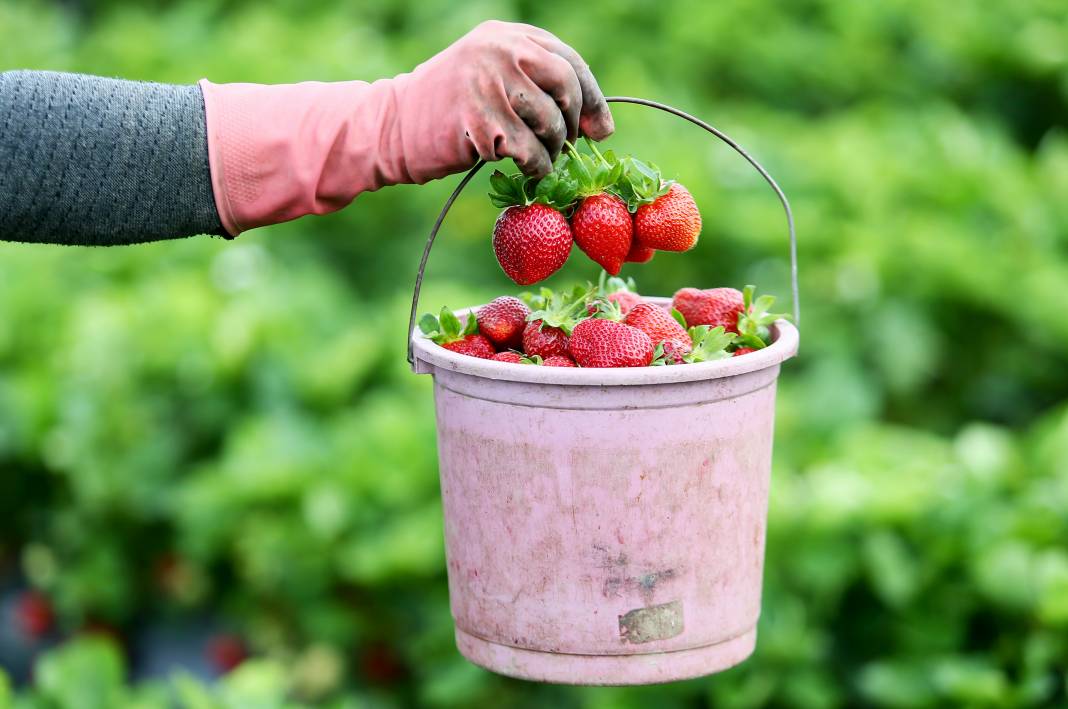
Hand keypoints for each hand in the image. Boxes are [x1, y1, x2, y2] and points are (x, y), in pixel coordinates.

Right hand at [199, 21, 613, 233]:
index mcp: (507, 36)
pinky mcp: (480, 120)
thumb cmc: (449, 112)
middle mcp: (500, 50)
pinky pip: (530, 151)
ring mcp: (489, 83)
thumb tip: (600, 126)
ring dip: (552, 150)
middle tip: (566, 148)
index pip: (568, 62)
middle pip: (566, 87)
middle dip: (572, 125)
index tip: (601, 130)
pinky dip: (535, 168)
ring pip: (551, 123)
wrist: (391, 127)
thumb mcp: (492, 80)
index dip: (591, 99)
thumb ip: (536, 86)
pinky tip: (524, 171)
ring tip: (537, 159)